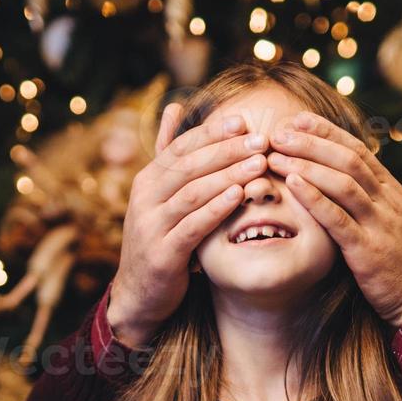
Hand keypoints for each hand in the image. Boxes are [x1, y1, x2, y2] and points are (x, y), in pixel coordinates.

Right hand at [106, 104, 272, 346]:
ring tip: (259, 164)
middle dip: (227, 150)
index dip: (212, 133)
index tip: (243, 121)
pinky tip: (239, 196)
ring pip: (192, 192)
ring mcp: (150, 226)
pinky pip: (192, 226)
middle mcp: (144, 198)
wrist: (141, 293)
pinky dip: (216, 209)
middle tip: (261, 139)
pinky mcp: (162, 253)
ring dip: (227, 176)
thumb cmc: (160, 239)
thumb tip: (173, 107)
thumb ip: (168, 154)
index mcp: (147, 180)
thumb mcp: (160, 195)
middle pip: (189, 166)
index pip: (180, 147)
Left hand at [267, 113, 401, 327]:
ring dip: (306, 165)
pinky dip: (314, 199)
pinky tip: (292, 185)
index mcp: (392, 191)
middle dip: (311, 142)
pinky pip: (339, 219)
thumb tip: (345, 181)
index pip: (357, 149)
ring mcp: (379, 224)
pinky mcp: (368, 251)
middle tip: (277, 132)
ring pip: (343, 183)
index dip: (326, 132)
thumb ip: (372, 200)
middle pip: (348, 159)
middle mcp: (387, 201)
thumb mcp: (394, 222)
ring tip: (276, 156)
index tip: (297, 120)